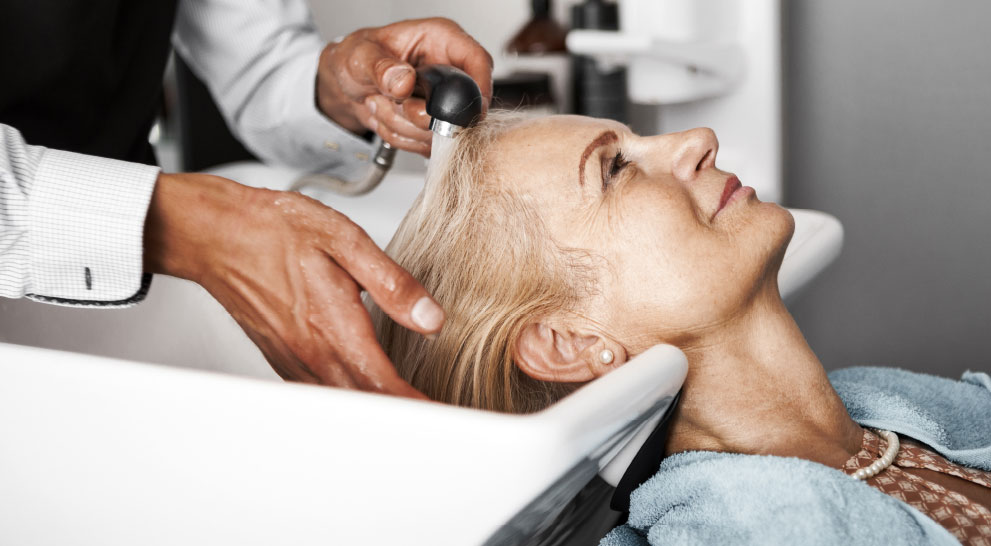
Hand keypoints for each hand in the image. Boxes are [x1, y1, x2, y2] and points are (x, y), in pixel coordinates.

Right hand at [143, 173, 443, 397]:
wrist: (216, 232)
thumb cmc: (274, 231)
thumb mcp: (344, 240)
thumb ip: (391, 283)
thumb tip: (431, 318)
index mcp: (334, 329)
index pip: (385, 388)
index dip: (418, 408)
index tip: (445, 413)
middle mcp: (312, 355)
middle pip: (366, 406)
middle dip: (405, 415)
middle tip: (438, 413)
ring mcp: (295, 363)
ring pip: (342, 405)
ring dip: (377, 411)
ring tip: (411, 407)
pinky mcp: (283, 360)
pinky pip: (321, 394)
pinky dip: (350, 400)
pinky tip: (367, 390)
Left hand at [316, 17, 493, 155]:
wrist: (345, 85)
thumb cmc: (356, 58)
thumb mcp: (361, 55)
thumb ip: (381, 67)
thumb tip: (404, 81)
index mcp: (441, 40)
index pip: (478, 61)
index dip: (479, 87)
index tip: (464, 109)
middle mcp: (448, 70)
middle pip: (462, 106)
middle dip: (423, 115)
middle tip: (397, 103)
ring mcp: (443, 101)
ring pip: (442, 132)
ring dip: (405, 126)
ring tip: (382, 104)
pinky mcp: (435, 125)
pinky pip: (427, 145)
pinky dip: (401, 138)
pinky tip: (387, 117)